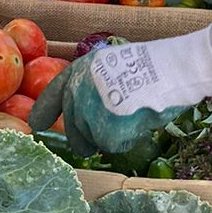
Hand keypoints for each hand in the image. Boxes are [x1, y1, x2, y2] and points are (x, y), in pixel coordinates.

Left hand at [30, 28, 211, 154]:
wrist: (173, 68)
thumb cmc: (155, 65)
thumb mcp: (115, 65)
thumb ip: (96, 85)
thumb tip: (88, 112)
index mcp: (80, 71)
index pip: (54, 94)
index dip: (45, 111)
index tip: (38, 125)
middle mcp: (78, 90)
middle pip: (73, 128)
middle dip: (82, 140)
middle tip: (90, 147)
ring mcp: (89, 111)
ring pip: (93, 139)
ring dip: (111, 136)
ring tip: (133, 118)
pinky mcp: (104, 130)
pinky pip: (113, 145)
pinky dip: (127, 140)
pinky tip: (139, 124)